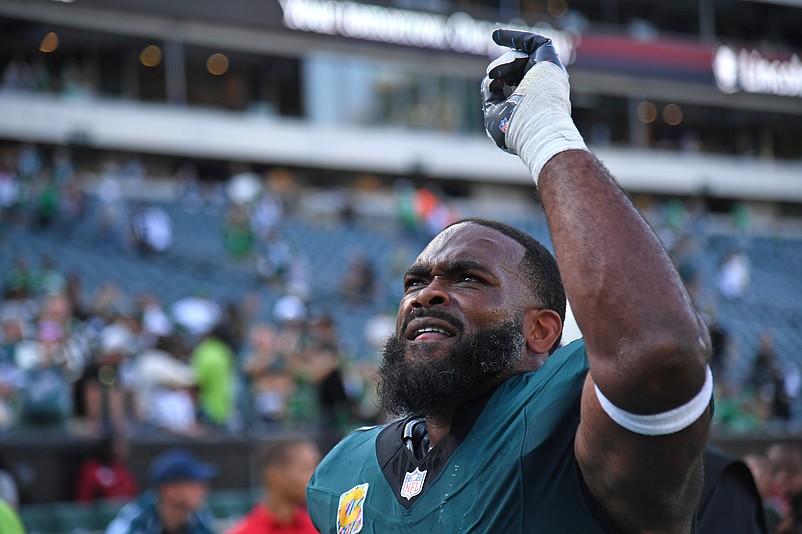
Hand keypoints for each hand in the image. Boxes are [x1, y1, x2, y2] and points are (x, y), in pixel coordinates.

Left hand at [481, 29, 585, 182]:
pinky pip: (534, 42)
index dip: (500, 77)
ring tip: (494, 73)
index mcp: (532, 102)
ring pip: (523, 57)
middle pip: (519, 68)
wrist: (534, 127)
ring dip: (505, 61)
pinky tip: (496, 36)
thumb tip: (489, 80)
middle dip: (503, 69)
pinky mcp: (549, 61)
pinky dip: (515, 37)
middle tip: (492, 75)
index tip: (491, 81)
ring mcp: (547, 74)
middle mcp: (543, 87)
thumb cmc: (514, 128)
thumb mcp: (494, 113)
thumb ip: (490, 96)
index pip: (516, 82)